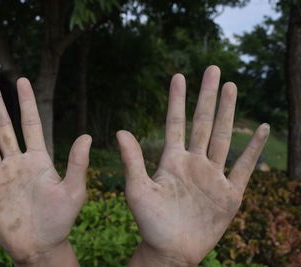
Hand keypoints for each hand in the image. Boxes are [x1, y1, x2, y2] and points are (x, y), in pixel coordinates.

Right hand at [0, 75, 90, 265]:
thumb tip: (86, 135)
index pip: (30, 123)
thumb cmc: (60, 221)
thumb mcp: (73, 191)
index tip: (21, 80)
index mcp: (38, 159)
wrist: (41, 247)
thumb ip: (77, 164)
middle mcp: (16, 162)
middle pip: (3, 125)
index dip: (26, 102)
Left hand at [117, 66, 268, 265]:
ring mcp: (213, 176)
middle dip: (207, 96)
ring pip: (222, 137)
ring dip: (228, 112)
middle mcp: (193, 162)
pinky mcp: (230, 193)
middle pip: (202, 122)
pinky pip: (244, 167)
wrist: (170, 250)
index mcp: (172, 160)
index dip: (177, 99)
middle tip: (213, 69)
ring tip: (232, 87)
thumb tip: (120, 130)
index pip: (176, 122)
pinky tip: (260, 129)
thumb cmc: (150, 223)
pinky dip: (254, 149)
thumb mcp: (137, 190)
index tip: (179, 75)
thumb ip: (133, 161)